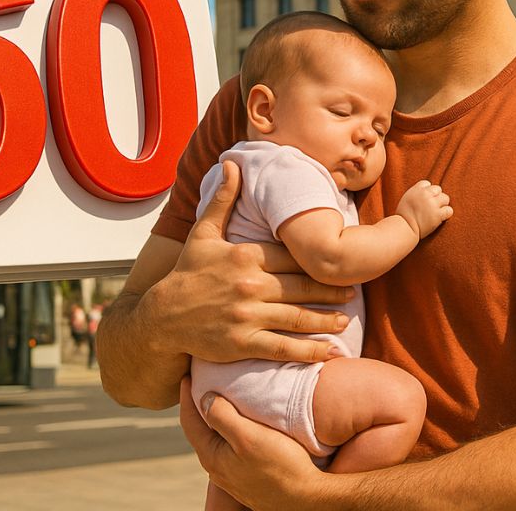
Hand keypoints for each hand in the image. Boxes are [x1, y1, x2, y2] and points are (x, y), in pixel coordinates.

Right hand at [142, 160, 354, 363]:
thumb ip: (224, 200)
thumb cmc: (187, 274)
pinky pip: (283, 347)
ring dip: (326, 319)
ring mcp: (247, 316)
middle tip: (353, 290)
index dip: (317, 260)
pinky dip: (309, 351)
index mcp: (245, 256)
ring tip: (345, 318)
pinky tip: (329, 351)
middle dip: (331, 289)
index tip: (338, 261)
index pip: (292, 256)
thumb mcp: (203, 233)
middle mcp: (249, 284)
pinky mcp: (242, 343)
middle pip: (302, 286)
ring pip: (298, 317)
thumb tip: (233, 164)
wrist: (161, 319)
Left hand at [180, 376, 334, 509]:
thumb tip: (204, 398)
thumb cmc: (280, 467)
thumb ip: (223, 416)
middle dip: (199, 405)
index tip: (186, 374)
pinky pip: (233, 447)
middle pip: (201, 430)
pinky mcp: (249, 476)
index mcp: (212, 456)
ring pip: (218, 439)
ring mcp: (233, 474)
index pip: (189, 421)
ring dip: (218, 418)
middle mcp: (218, 467)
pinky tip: (244, 423)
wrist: (306, 498)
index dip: (186, 396)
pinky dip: (232, 429)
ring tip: (223, 398)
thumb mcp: (248, 436)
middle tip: (202, 381)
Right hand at [396, 180, 452, 238]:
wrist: (404, 228)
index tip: (425, 199)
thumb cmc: (403, 217)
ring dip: (442, 205)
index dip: (428, 191)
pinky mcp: (437, 214)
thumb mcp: (406, 199)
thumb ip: (416, 194)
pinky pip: (449, 210)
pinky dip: (446, 213)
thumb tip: (424, 193)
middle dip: (436, 197)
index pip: (427, 184)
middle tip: (432, 206)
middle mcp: (425, 194)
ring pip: (445, 198)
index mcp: (416, 189)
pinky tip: (441, 217)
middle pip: (438, 189)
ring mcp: (432, 204)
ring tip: (437, 212)